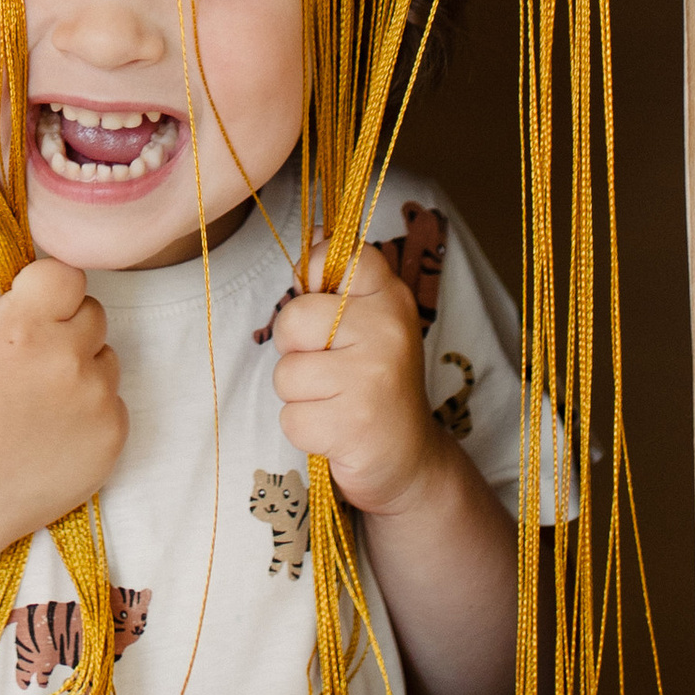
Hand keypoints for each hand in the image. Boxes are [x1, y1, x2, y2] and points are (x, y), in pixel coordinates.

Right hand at [0, 257, 126, 559]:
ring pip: (107, 355)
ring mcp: (95, 398)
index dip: (49, 288)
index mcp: (23, 326)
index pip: (67, 273)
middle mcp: (66, 357)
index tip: (33, 309)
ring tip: (42, 399)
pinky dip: (92, 407)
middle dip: (67, 325)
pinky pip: (115, 398)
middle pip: (92, 311)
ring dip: (83, 366)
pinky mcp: (114, 433)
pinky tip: (56, 427)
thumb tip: (6, 243)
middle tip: (32, 359)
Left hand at [273, 252, 440, 519]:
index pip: (338, 256)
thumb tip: (313, 235)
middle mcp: (387, 330)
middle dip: (296, 351)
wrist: (409, 459)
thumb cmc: (371, 382)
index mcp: (390, 298)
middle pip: (292, 320)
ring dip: (299, 396)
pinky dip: (304, 430)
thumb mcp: (366, 323)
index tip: (328, 306)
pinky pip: (290, 418)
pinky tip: (336, 431)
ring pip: (286, 374)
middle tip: (331, 369)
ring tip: (334, 402)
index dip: (315, 277)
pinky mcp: (354, 424)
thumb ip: (338, 284)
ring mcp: (372, 378)